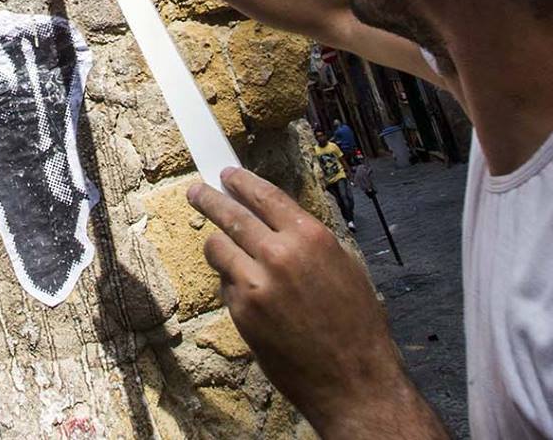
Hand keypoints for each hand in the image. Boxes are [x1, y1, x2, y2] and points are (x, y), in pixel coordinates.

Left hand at [189, 168, 445, 438]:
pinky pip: (226, 284)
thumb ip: (306, 241)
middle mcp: (280, 255)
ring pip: (218, 247)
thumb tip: (275, 222)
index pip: (264, 195)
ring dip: (217, 244)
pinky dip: (231, 282)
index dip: (241, 182)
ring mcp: (256, 284)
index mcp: (311, 237)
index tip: (226, 174)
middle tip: (196, 191)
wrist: (353, 379)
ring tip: (218, 244)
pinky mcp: (242, 312)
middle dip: (209, 198)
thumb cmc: (356, 324)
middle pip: (231, 214)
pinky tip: (245, 290)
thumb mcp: (343, 266)